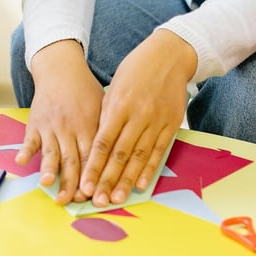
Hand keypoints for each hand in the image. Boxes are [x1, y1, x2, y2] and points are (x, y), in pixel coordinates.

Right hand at [16, 41, 103, 203]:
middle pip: (71, 159)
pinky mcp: (36, 122)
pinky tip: (21, 161)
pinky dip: (26, 150)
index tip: (92, 195)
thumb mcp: (103, 107)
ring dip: (49, 169)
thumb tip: (120, 160)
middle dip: (70, 182)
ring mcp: (51, 126)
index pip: (92, 156)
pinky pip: (30, 139)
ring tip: (47, 184)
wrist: (61, 69)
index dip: (92, 177)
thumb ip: (108, 133)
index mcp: (90, 126)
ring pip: (51, 152)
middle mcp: (70, 128)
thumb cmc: (86, 92)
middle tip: (70, 200)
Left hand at [79, 29, 194, 206]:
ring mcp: (156, 121)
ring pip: (139, 156)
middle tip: (97, 200)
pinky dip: (149, 169)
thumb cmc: (136, 69)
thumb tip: (98, 142)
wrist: (170, 55)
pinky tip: (141, 184)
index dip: (93, 166)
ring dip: (127, 180)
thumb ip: (107, 114)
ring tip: (116, 198)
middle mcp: (137, 115)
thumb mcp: (115, 86)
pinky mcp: (171, 124)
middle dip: (107, 179)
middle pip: (120, 154)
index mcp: (118, 105)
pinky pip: (159, 151)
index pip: (103, 142)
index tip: (84, 184)